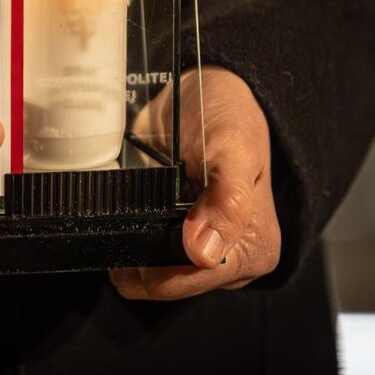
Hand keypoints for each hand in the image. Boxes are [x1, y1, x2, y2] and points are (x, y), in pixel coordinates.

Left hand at [110, 66, 279, 299]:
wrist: (203, 92)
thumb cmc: (228, 116)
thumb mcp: (234, 148)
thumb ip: (226, 200)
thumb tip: (203, 254)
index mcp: (253, 248)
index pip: (191, 282)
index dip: (159, 263)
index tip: (143, 223)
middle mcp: (224, 259)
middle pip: (162, 282)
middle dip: (139, 254)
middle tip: (135, 204)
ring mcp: (192, 250)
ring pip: (142, 272)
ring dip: (126, 243)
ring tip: (129, 202)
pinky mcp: (166, 237)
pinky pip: (133, 251)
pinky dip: (121, 233)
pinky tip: (124, 206)